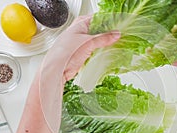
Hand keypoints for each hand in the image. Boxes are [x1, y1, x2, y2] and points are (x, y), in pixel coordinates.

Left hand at [38, 15, 119, 132]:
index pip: (97, 18)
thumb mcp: (88, 42)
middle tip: (119, 33)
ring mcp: (81, 43)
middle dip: (108, 32)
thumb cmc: (65, 52)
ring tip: (116, 42)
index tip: (119, 24)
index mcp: (79, 24)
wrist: (57, 69)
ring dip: (105, 42)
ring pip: (97, 40)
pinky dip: (102, 50)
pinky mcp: (82, 53)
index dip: (108, 20)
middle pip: (98, 29)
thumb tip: (116, 34)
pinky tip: (108, 51)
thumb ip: (103, 38)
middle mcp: (80, 32)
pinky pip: (95, 49)